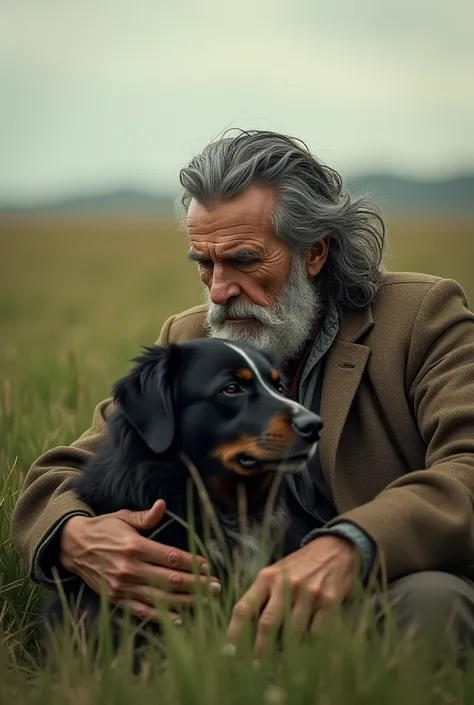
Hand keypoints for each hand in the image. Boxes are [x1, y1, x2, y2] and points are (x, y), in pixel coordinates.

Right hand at [59, 499, 220, 623]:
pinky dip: (162, 616)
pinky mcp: (116, 599)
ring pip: (161, 598)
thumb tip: (162, 505)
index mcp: (134, 546)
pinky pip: (142, 611)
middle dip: (197, 584)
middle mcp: (130, 568)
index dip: (191, 563)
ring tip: (207, 602)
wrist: (73, 547)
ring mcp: (122, 587)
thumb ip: (146, 516)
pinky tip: (180, 618)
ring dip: (186, 601)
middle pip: (170, 580)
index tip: (208, 566)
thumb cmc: (104, 528)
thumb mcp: (123, 517)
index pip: (170, 557)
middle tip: (217, 587)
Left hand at [226, 535, 357, 657]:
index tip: (229, 652)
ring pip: (292, 631)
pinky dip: (308, 644)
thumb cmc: (300, 565)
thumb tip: (247, 628)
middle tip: (254, 669)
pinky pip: (315, 632)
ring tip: (280, 665)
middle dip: (259, 650)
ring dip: (286, 651)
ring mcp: (309, 593)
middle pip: (268, 623)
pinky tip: (304, 650)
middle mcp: (286, 584)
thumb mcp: (276, 572)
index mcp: (267, 577)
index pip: (245, 607)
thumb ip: (262, 595)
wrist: (334, 549)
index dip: (234, 632)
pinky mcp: (329, 602)